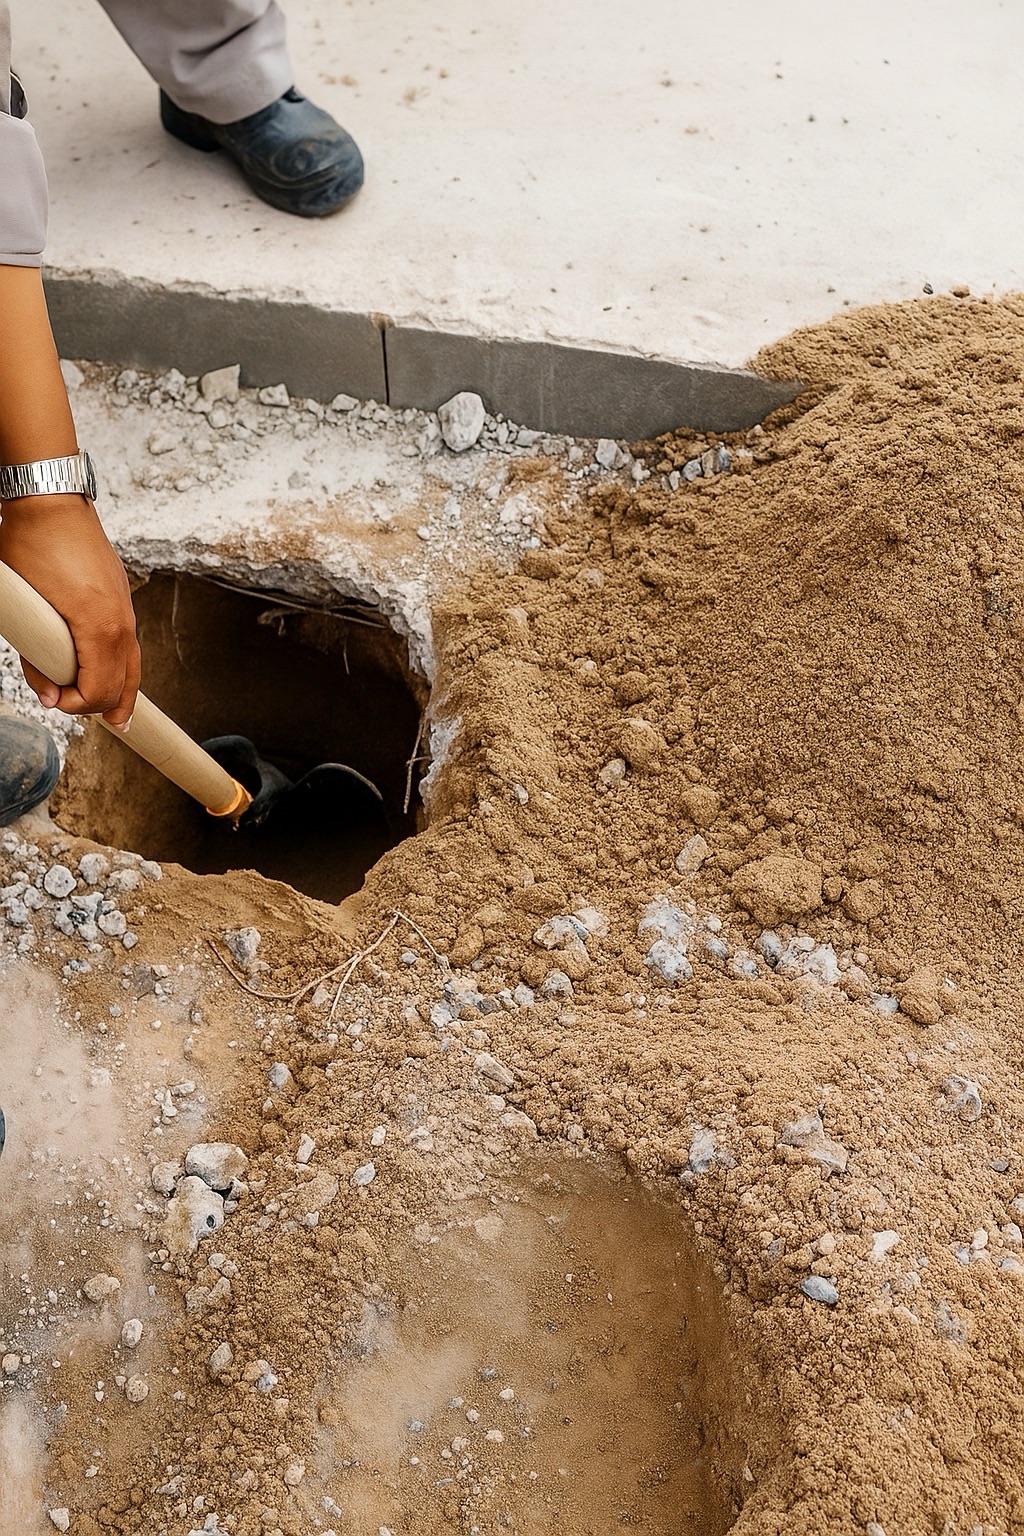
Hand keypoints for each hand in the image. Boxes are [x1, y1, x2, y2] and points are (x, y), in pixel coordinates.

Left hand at [0, 494, 140, 727]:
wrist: (52, 501)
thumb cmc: (32, 546)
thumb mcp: (25, 608)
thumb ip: (36, 657)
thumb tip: (48, 692)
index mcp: (100, 627)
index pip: (98, 690)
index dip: (75, 706)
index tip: (50, 700)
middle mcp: (122, 622)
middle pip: (123, 684)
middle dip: (103, 706)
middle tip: (84, 715)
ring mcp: (126, 609)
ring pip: (133, 666)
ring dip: (123, 692)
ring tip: (119, 717)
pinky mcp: (121, 598)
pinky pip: (129, 645)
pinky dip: (123, 667)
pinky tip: (116, 674)